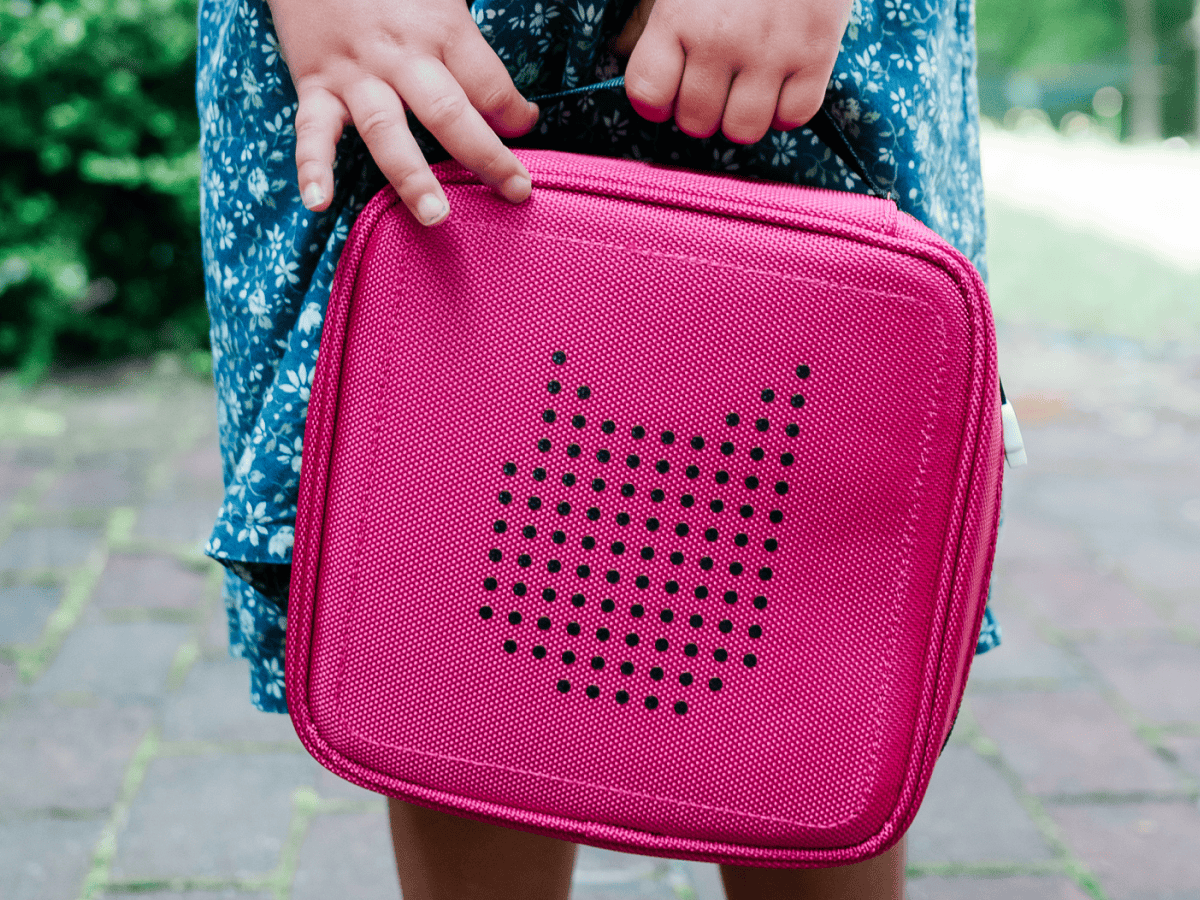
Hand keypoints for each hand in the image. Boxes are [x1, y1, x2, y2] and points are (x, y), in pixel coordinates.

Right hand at [267, 0, 541, 226]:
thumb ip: (470, 34)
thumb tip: (506, 85)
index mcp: (441, 28)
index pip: (490, 85)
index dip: (515, 113)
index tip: (526, 126)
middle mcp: (401, 56)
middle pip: (449, 114)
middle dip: (486, 158)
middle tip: (516, 192)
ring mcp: (356, 74)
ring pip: (387, 132)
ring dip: (412, 178)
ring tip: (435, 216)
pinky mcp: (315, 84)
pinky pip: (313, 131)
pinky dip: (313, 167)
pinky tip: (319, 202)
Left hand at [609, 0, 852, 144]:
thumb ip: (666, 26)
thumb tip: (657, 84)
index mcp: (678, 16)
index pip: (648, 95)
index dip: (658, 102)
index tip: (671, 91)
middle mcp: (720, 39)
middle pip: (696, 122)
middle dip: (703, 110)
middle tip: (717, 84)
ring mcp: (770, 50)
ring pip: (743, 130)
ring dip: (743, 115)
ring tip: (750, 86)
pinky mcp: (817, 53)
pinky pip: (793, 117)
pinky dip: (786, 108)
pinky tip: (784, 81)